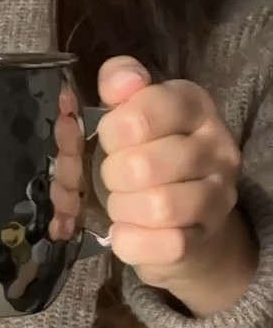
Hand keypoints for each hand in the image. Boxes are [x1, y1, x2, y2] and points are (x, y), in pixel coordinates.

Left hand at [96, 57, 257, 314]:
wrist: (185, 214)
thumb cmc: (148, 153)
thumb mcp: (132, 112)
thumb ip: (120, 84)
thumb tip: (120, 84)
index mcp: (194, 106)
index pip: (152, 108)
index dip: (116, 128)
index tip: (110, 138)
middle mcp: (216, 147)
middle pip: (144, 165)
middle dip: (112, 175)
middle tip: (112, 177)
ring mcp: (217, 194)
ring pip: (158, 206)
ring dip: (123, 208)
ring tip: (120, 204)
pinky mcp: (205, 235)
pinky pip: (164, 243)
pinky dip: (132, 241)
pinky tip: (125, 231)